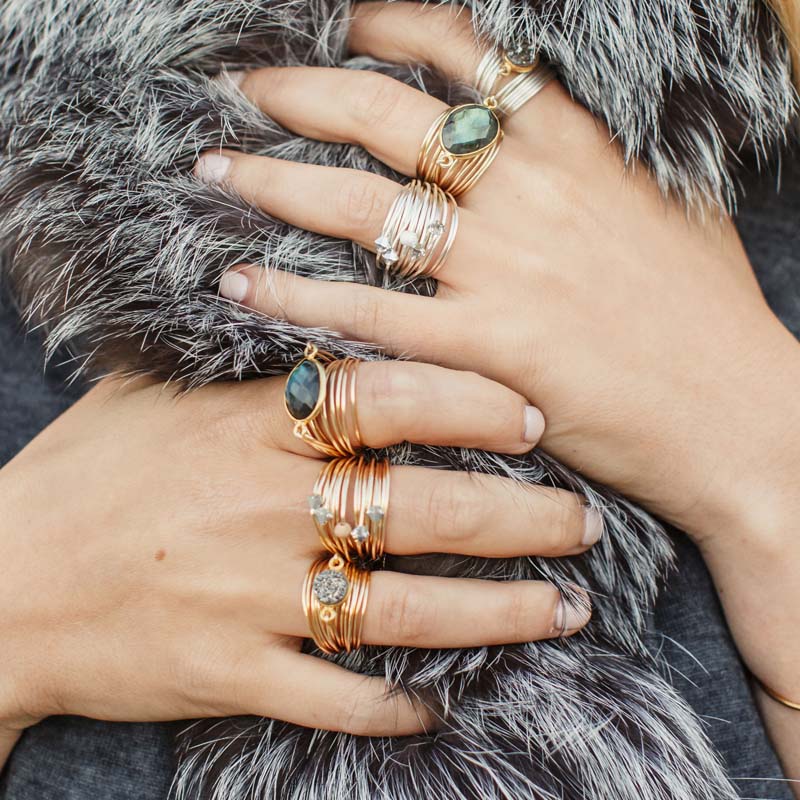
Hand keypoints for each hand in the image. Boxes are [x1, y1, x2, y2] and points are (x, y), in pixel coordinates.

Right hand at [0, 363, 594, 741]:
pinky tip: (441, 703)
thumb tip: (289, 294)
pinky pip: (336, 695)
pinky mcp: (234, 672)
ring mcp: (253, 598)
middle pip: (425, 509)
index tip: (533, 412)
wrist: (3, 583)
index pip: (388, 400)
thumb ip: (230, 352)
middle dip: (521, 517)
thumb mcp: (149, 391)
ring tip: (568, 607)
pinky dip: (395, 703)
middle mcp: (265, 510)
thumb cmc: (81, 473)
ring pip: (407, 610)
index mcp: (249, 427)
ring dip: (498, 612)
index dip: (472, 402)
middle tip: (584, 518)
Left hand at [199, 2, 799, 551]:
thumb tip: (540, 128)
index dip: (386, 30)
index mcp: (574, 149)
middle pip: (385, 119)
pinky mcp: (481, 351)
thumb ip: (596, 162)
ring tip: (215, 169)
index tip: (335, 29)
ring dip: (273, 183)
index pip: (464, 56)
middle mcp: (527, 195)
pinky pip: (366, 316)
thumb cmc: (708, 314)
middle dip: (301, 94)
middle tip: (243, 90)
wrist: (737, 414)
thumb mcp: (664, 207)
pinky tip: (241, 284)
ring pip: (359, 209)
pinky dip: (296, 298)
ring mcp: (500, 273)